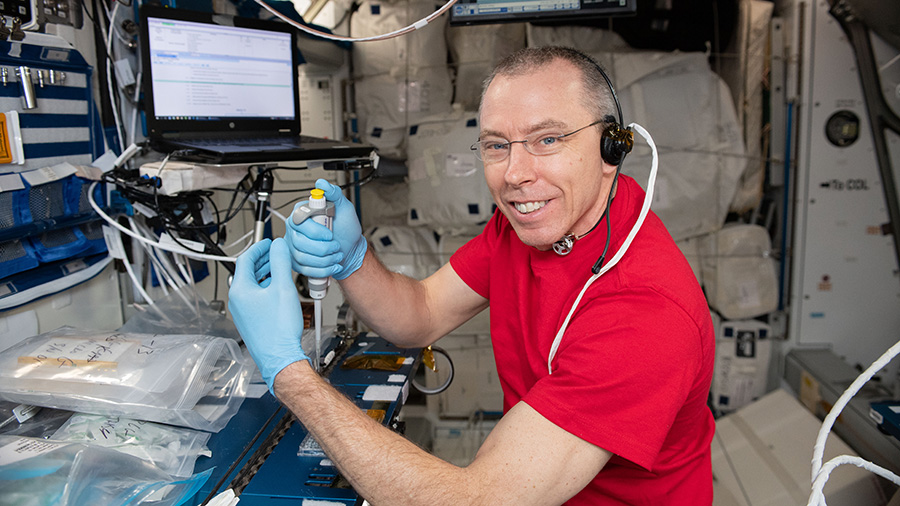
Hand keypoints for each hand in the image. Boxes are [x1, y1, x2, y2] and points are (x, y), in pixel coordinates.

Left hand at [228, 237, 309, 394]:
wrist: (280, 356)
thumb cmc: (279, 329)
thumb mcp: (283, 287)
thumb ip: (280, 262)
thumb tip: (278, 246)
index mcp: (240, 290)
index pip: (245, 259)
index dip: (259, 248)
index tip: (269, 243)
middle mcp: (237, 301)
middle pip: (247, 272)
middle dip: (263, 260)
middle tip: (276, 254)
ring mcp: (242, 312)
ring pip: (252, 285)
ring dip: (265, 274)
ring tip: (280, 269)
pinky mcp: (250, 320)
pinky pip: (255, 297)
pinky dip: (265, 287)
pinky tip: (279, 290)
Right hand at [284, 179, 366, 279]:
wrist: (350, 248)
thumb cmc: (345, 228)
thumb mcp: (344, 207)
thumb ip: (334, 193)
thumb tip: (322, 183)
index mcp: (302, 213)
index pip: (299, 222)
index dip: (315, 231)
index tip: (329, 234)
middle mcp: (294, 229)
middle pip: (300, 242)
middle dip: (323, 248)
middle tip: (336, 246)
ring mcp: (294, 246)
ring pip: (303, 257)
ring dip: (325, 259)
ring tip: (336, 255)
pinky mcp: (297, 262)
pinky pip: (305, 270)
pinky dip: (323, 269)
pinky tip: (332, 265)